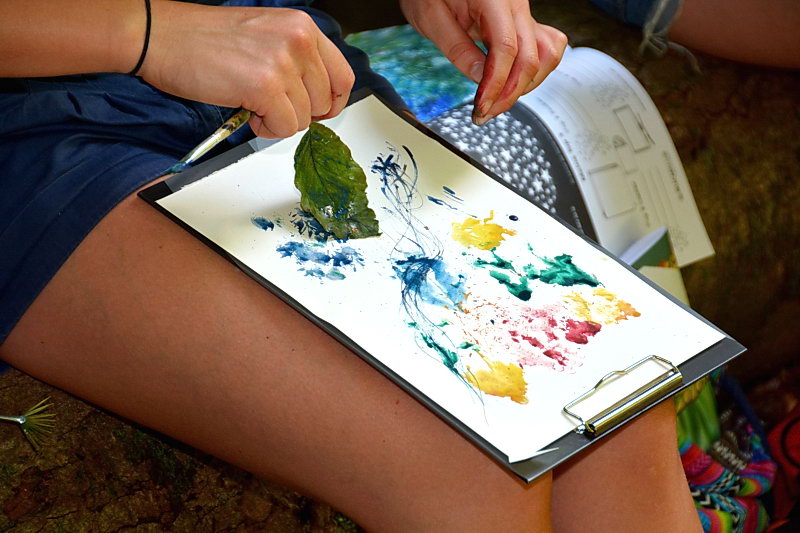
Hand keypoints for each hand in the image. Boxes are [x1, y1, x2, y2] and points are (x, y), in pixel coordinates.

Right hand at [139, 2, 354, 137]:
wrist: (162, 37)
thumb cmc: (205, 40)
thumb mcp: (266, 36)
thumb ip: (297, 60)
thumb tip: (318, 99)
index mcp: (303, 27)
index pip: (343, 76)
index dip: (331, 101)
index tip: (316, 110)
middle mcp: (299, 40)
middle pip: (325, 102)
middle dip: (300, 113)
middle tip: (270, 105)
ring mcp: (283, 63)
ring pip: (305, 118)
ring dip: (279, 121)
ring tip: (252, 103)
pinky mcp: (265, 87)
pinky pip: (284, 128)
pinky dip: (266, 129)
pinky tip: (248, 112)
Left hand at [399, 0, 566, 124]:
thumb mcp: (431, 17)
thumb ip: (457, 48)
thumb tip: (480, 79)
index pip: (507, 49)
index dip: (496, 84)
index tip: (481, 106)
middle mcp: (516, 4)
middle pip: (531, 57)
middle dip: (509, 94)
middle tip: (485, 113)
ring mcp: (523, 13)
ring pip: (546, 55)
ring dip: (525, 85)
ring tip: (498, 101)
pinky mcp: (522, 22)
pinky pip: (544, 48)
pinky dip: (533, 71)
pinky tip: (511, 83)